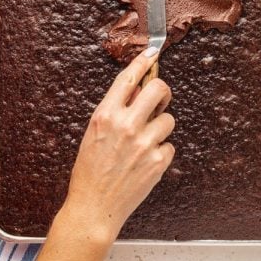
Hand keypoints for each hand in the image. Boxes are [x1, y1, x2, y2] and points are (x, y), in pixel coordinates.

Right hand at [63, 46, 174, 241]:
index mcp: (105, 116)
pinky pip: (170, 145)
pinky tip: (145, 163)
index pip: (128, 79)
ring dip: (160, 128)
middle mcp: (127, 125)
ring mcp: (144, 143)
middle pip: (159, 89)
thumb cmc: (90, 171)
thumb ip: (116, 111)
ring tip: (144, 144)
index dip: (143, 62)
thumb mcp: (94, 134)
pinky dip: (161, 152)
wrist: (94, 207)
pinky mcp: (158, 161)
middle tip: (160, 102)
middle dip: (163, 92)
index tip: (152, 53)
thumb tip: (137, 90)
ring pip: (169, 119)